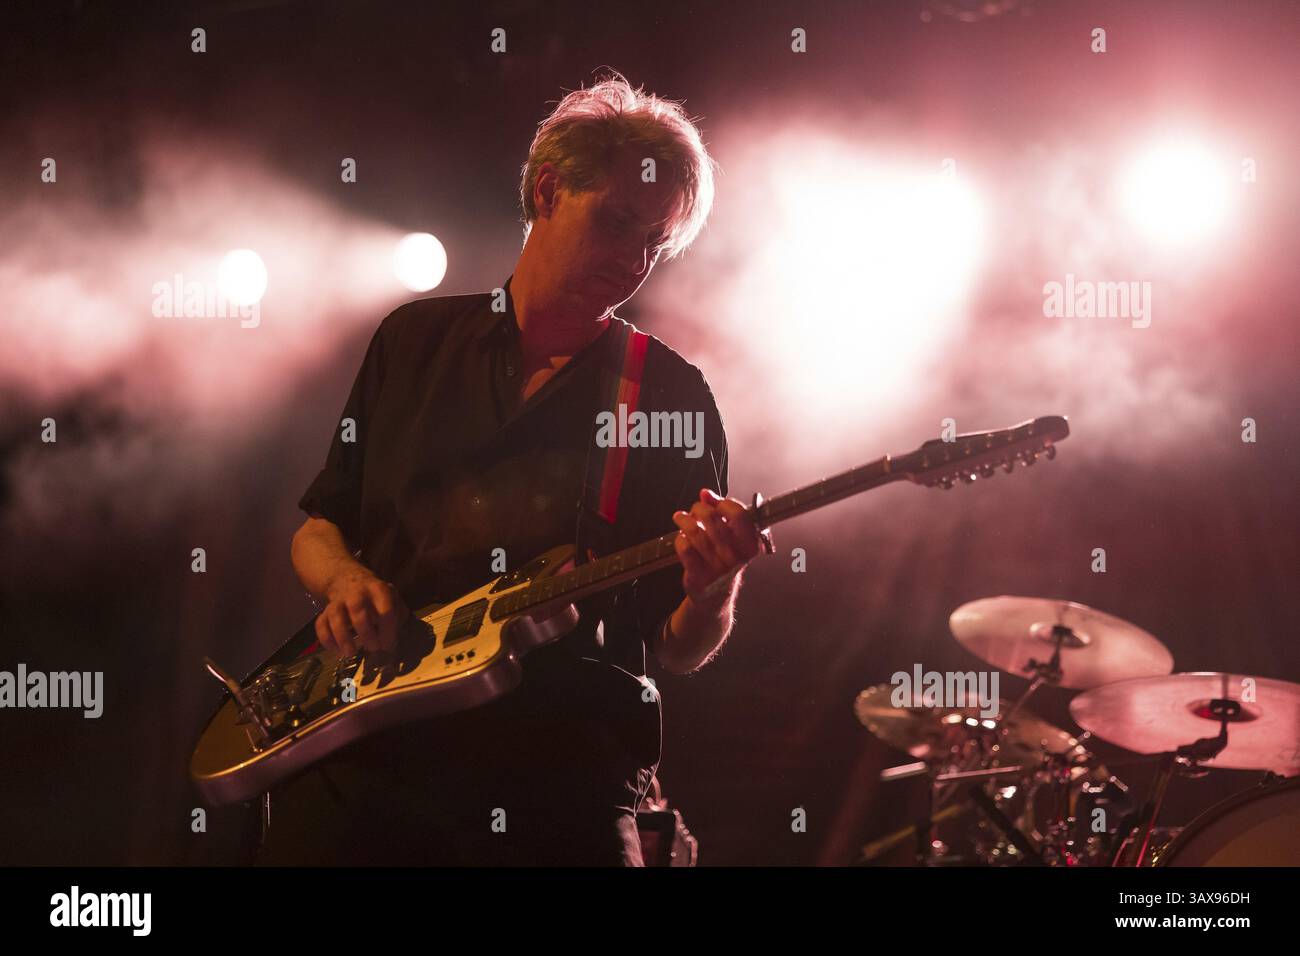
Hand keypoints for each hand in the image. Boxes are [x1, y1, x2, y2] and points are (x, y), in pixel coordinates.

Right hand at [316, 568, 408, 656]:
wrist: (349, 580)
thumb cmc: (376, 597)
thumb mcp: (392, 599)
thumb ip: (398, 615)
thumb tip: (396, 637)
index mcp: (378, 590)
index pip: (385, 609)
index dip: (388, 630)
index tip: (388, 645)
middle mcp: (357, 593)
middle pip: (358, 610)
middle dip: (366, 632)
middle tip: (372, 647)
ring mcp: (339, 601)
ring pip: (336, 616)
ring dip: (343, 637)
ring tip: (351, 653)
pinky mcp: (325, 611)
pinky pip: (321, 624)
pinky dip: (326, 639)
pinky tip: (335, 650)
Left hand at [671, 488, 769, 603]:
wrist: (716, 596)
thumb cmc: (725, 561)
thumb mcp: (732, 537)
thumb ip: (721, 512)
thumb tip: (706, 494)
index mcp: (749, 545)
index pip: (739, 515)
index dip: (723, 503)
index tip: (715, 503)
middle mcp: (735, 557)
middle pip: (712, 519)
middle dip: (699, 509)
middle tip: (695, 511)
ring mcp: (716, 567)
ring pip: (695, 532)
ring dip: (684, 521)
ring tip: (680, 518)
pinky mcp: (698, 575)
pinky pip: (685, 549)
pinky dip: (680, 539)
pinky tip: (681, 538)